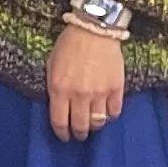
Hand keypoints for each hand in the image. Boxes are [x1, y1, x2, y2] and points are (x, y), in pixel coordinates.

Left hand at [47, 23, 126, 141]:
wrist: (94, 30)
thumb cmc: (69, 45)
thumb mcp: (51, 65)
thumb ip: (54, 87)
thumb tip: (58, 106)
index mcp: (59, 89)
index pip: (59, 121)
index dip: (62, 133)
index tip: (63, 136)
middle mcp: (79, 95)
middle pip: (80, 126)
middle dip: (79, 134)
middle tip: (79, 135)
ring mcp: (99, 93)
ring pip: (98, 122)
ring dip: (94, 127)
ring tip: (92, 125)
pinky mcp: (116, 88)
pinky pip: (115, 111)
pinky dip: (110, 115)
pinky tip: (107, 113)